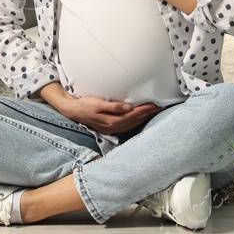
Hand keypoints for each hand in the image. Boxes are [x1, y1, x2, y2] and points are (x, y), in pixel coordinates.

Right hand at [42, 83, 159, 134]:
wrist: (73, 111)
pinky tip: (141, 118)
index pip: (132, 115)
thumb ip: (113, 106)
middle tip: (159, 107)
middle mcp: (113, 127)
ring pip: (132, 124)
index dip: (144, 110)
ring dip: (143, 118)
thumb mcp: (97, 103)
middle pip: (134, 121)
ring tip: (153, 112)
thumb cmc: (85, 104)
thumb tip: (128, 107)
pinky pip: (127, 126)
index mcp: (111, 121)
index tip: (154, 105)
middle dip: (147, 114)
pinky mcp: (110, 128)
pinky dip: (136, 122)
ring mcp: (112, 129)